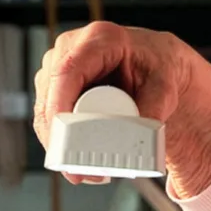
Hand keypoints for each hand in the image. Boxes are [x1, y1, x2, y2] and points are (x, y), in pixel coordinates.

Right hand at [33, 21, 210, 196]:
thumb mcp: (165, 87)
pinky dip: (59, 139)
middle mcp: (72, 47)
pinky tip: (75, 160)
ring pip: (45, 109)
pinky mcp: (56, 84)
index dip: (58, 107)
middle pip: (50, 95)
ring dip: (58, 143)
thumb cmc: (159, 68)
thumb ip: (156, 107)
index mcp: (100, 39)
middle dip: (59, 138)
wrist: (156, 65)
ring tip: (87, 172)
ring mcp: (59, 65)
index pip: (67, 72)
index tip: (62, 140)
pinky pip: (48, 115)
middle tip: (82, 172)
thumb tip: (139, 136)